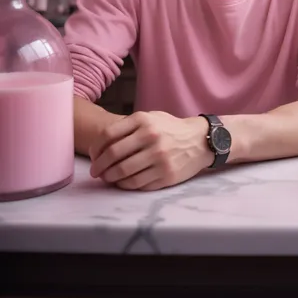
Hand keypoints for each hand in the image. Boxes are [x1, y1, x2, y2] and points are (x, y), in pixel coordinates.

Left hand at [89, 111, 212, 190]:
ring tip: (107, 177)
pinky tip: (122, 182)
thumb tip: (101, 147)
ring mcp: (158, 158)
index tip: (92, 156)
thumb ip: (128, 127)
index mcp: (144, 121)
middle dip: (98, 166)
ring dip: (110, 177)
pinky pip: (137, 184)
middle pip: (113, 155)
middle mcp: (151, 137)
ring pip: (123, 172)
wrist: (200, 140)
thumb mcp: (151, 118)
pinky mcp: (165, 175)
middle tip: (94, 172)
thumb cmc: (170, 129)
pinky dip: (125, 185)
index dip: (95, 148)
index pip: (108, 135)